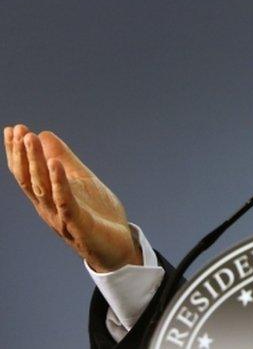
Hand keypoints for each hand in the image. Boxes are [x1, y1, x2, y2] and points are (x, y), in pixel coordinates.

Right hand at [4, 124, 141, 271]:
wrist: (118, 246)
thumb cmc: (97, 214)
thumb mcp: (81, 180)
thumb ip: (64, 160)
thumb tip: (44, 134)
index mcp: (47, 198)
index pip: (26, 173)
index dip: (17, 152)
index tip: (12, 129)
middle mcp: (48, 207)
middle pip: (29, 179)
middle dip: (22, 154)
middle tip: (17, 129)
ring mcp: (60, 216)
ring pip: (42, 188)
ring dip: (36, 163)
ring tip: (30, 139)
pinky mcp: (78, 223)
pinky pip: (65, 201)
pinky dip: (59, 182)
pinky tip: (55, 164)